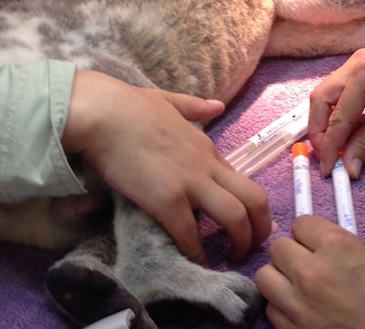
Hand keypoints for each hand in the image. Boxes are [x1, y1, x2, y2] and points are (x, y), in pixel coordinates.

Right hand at [61, 70, 272, 264]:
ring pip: (236, 217)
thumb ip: (195, 107)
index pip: (241, 179)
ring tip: (231, 258)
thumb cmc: (128, 106)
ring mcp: (190, 183)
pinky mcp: (167, 200)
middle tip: (252, 247)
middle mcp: (207, 166)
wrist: (103, 114)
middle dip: (261, 227)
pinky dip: (197, 253)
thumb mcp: (170, 101)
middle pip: (254, 199)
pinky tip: (197, 263)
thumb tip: (218, 105)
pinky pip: (191, 234)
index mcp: (206, 147)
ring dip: (239, 242)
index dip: (250, 205)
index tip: (249, 222)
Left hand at [256, 215, 364, 328]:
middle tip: (307, 267)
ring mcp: (300, 303)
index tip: (317, 246)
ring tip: (299, 289)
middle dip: (291, 256)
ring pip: (265, 277)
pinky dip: (283, 309)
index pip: (300, 223)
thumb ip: (332, 248)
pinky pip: (271, 310)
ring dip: (280, 281)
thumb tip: (306, 244)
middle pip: (278, 248)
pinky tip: (302, 312)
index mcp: (336, 245)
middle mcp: (312, 270)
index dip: (309, 235)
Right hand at [307, 49, 364, 176]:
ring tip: (332, 145)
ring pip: (326, 93)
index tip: (328, 170)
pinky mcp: (362, 67)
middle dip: (319, 130)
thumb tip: (347, 169)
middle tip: (326, 156)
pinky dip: (337, 110)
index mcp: (363, 75)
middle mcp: (353, 63)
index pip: (337, 116)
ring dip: (325, 120)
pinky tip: (343, 129)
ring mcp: (356, 62)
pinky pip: (339, 89)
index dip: (329, 145)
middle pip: (320, 99)